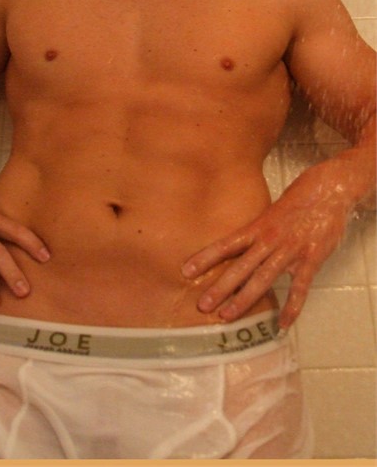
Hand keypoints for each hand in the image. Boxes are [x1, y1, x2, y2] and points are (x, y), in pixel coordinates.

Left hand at [181, 180, 348, 328]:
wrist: (329, 190)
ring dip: (244, 299)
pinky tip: (282, 325)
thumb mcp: (269, 211)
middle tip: (202, 305)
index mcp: (257, 226)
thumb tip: (236, 245)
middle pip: (240, 267)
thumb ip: (255, 229)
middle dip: (220, 287)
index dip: (205, 258)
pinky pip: (299, 288)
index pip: (225, 244)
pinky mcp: (311, 259)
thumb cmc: (297, 199)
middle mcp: (269, 240)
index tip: (185, 271)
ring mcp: (290, 251)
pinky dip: (291, 308)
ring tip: (227, 316)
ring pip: (263, 279)